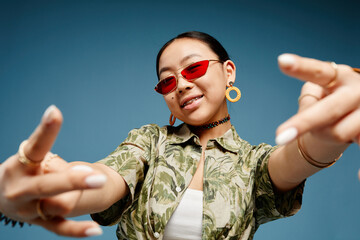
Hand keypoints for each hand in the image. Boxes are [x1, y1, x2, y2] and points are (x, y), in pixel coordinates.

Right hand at [0, 105, 104, 236]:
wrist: (0, 196)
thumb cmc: (22, 170)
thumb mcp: (29, 158)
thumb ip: (48, 152)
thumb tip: (71, 151)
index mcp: (18, 167)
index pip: (34, 147)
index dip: (45, 131)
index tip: (55, 111)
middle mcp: (19, 189)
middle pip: (45, 186)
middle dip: (72, 180)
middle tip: (97, 176)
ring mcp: (28, 209)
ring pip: (54, 207)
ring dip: (76, 197)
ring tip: (101, 183)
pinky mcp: (38, 222)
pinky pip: (59, 229)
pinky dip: (76, 231)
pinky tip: (96, 230)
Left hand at [275, 54, 359, 145]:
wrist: (357, 115)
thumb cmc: (330, 102)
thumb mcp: (319, 95)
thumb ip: (311, 102)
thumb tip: (308, 120)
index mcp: (339, 76)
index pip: (318, 71)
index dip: (301, 67)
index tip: (281, 61)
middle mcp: (357, 90)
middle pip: (328, 110)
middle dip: (304, 123)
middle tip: (280, 136)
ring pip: (337, 133)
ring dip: (325, 135)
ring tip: (330, 127)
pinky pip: (354, 145)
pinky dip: (348, 152)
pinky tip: (355, 158)